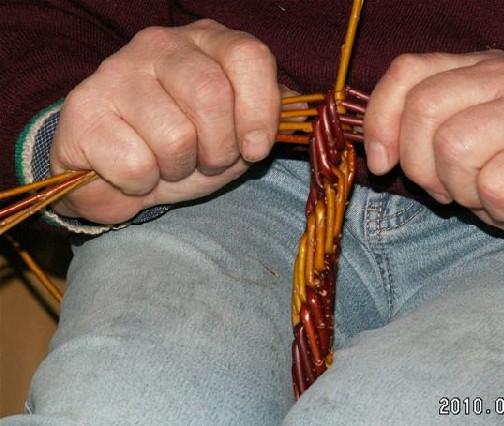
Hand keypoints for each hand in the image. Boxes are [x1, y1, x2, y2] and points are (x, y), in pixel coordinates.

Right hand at [50, 19, 279, 223]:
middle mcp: (162, 45)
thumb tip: (297, 108)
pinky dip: (143, 183)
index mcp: (207, 42)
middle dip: (219, 149)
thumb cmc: (185, 146)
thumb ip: (267, 116)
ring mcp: (118, 71)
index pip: (249, 57)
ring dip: (179, 168)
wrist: (120, 173)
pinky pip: (136, 165)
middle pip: (211, 95)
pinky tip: (135, 170)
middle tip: (207, 161)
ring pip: (175, 136)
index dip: (260, 111)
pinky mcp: (84, 108)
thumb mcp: (235, 132)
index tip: (254, 148)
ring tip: (168, 163)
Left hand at [363, 50, 503, 268]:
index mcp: (481, 68)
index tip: (383, 163)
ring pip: (454, 147)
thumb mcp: (457, 151)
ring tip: (492, 194)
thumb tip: (376, 151)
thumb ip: (418, 135)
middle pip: (424, 108)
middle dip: (421, 166)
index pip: (407, 71)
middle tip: (450, 189)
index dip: (380, 121)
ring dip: (463, 190)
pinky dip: (498, 209)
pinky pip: (493, 185)